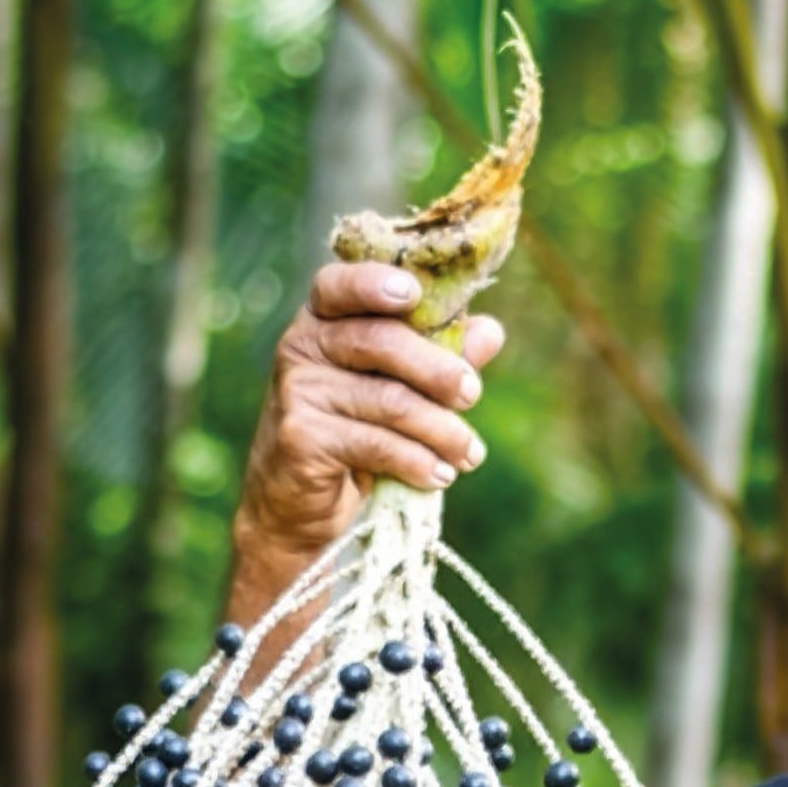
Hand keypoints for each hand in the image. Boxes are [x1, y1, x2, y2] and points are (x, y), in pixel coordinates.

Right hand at [227, 271, 507, 616]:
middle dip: (438, 370)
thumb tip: (490, 331)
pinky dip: (418, 461)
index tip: (413, 294)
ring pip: (389, 401)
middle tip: (472, 394)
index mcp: (322, 320)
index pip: (339, 285)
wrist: (298, 503)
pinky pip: (376, 444)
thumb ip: (440, 355)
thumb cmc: (355, 432)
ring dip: (442, 430)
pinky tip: (440, 475)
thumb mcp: (399, 388)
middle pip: (380, 342)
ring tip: (470, 454)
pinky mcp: (300, 437)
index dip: (373, 283)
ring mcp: (297, 391)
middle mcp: (301, 346)